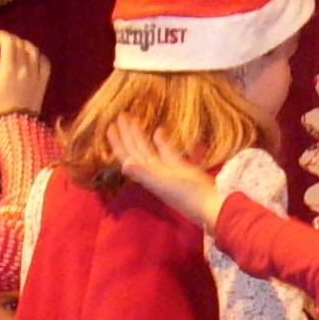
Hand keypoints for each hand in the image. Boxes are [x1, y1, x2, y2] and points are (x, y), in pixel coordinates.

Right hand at [0, 30, 50, 119]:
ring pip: (34, 50)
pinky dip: (38, 56)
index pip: (9, 42)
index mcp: (9, 68)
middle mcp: (25, 68)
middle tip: (3, 44)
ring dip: (24, 45)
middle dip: (11, 40)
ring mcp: (36, 75)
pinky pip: (45, 63)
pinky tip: (31, 59)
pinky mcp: (43, 83)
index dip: (1, 36)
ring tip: (16, 49)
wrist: (16, 127)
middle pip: (21, 44)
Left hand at [104, 122, 220, 228]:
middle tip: (121, 115)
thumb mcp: (163, 184)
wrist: (208, 204)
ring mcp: (165, 168)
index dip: (118, 142)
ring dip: (140, 134)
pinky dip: (160, 140)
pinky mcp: (179, 167)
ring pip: (148, 148)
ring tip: (134, 119)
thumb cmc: (186, 195)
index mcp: (146, 174)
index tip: (110, 126)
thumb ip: (144, 174)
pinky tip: (157, 130)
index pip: (127, 155)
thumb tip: (125, 164)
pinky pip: (166, 151)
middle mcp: (152, 171)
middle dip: (127, 133)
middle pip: (135, 149)